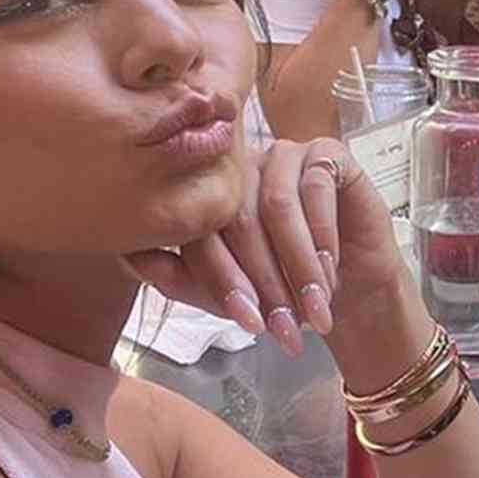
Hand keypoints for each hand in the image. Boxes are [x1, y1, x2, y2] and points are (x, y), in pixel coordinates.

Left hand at [123, 138, 407, 357]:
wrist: (350, 289)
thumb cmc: (282, 289)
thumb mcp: (223, 294)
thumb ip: (176, 276)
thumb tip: (129, 256)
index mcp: (209, 196)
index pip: (203, 231)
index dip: (224, 279)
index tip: (246, 323)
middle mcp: (242, 169)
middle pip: (240, 219)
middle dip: (266, 280)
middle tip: (284, 325)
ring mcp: (284, 155)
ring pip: (278, 205)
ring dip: (298, 263)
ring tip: (315, 305)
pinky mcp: (326, 152)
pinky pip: (316, 186)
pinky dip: (322, 233)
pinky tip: (331, 266)